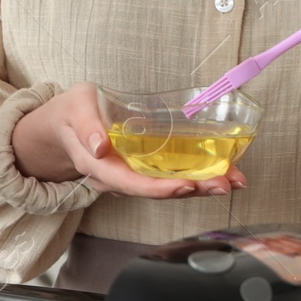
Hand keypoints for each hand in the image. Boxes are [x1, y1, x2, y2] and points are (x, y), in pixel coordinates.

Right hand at [11, 82, 247, 197]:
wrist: (66, 125)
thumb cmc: (71, 113)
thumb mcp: (73, 109)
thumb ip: (85, 126)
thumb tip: (100, 145)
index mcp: (100, 166)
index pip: (131, 184)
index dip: (159, 188)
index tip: (186, 186)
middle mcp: (119, 178)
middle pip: (158, 191)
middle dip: (194, 190)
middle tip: (225, 184)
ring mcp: (134, 176)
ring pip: (170, 186)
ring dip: (204, 185)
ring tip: (234, 180)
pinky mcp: (146, 169)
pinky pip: (172, 176)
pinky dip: (199, 175)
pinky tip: (224, 172)